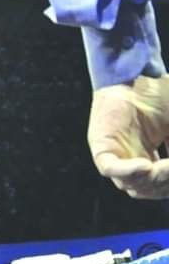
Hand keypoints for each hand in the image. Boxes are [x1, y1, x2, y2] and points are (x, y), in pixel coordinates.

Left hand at [88, 76, 168, 198]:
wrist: (138, 74)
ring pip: (131, 184)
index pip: (161, 185)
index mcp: (148, 158)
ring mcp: (115, 156)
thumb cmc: (160, 94)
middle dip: (166, 183)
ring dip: (153, 179)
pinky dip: (128, 171)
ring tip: (167, 168)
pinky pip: (110, 168)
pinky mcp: (101, 147)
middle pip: (148, 188)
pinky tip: (146, 167)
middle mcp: (130, 161)